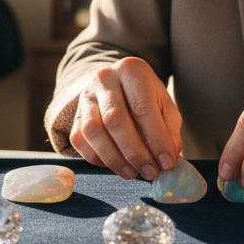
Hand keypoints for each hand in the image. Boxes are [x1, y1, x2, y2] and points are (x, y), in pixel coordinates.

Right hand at [67, 56, 182, 179]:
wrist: (117, 85)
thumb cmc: (145, 97)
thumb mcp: (164, 105)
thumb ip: (169, 130)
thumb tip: (169, 160)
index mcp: (131, 70)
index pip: (142, 107)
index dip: (156, 138)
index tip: (167, 162)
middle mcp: (104, 79)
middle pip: (114, 119)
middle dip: (134, 152)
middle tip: (150, 172)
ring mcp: (85, 96)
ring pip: (93, 131)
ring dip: (114, 159)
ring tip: (133, 173)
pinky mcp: (74, 115)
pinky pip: (80, 140)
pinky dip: (97, 158)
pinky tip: (116, 165)